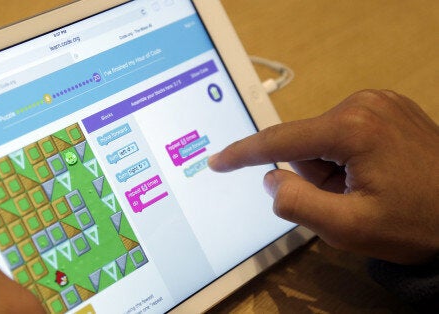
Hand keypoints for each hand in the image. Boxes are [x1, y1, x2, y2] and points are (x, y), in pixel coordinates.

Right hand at [208, 90, 438, 264]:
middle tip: (346, 199)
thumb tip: (271, 178)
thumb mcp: (349, 227)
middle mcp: (364, 103)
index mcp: (353, 128)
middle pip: (303, 142)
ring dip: (329, 168)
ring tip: (364, 187)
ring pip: (321, 139)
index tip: (217, 161)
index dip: (243, 154)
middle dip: (313, 175)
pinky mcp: (387, 107)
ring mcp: (379, 101)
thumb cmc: (417, 223)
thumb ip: (297, 204)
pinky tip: (373, 173)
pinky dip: (345, 156)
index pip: (279, 140)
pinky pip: (343, 132)